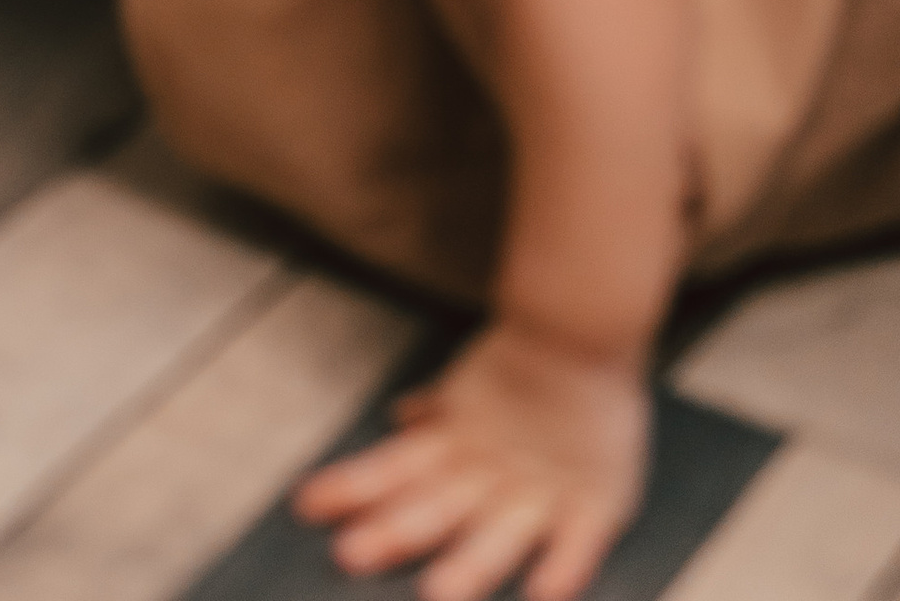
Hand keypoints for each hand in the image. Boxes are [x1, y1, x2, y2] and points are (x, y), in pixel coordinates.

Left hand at [294, 324, 648, 600]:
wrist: (583, 326)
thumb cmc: (525, 359)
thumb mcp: (472, 383)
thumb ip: (438, 408)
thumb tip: (402, 418)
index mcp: (458, 441)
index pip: (394, 467)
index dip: (351, 487)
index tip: (305, 505)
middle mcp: (490, 472)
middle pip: (435, 507)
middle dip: (393, 532)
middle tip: (349, 556)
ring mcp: (541, 488)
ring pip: (498, 535)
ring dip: (467, 564)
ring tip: (436, 593)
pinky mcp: (595, 499)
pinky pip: (579, 542)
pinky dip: (563, 568)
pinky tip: (543, 596)